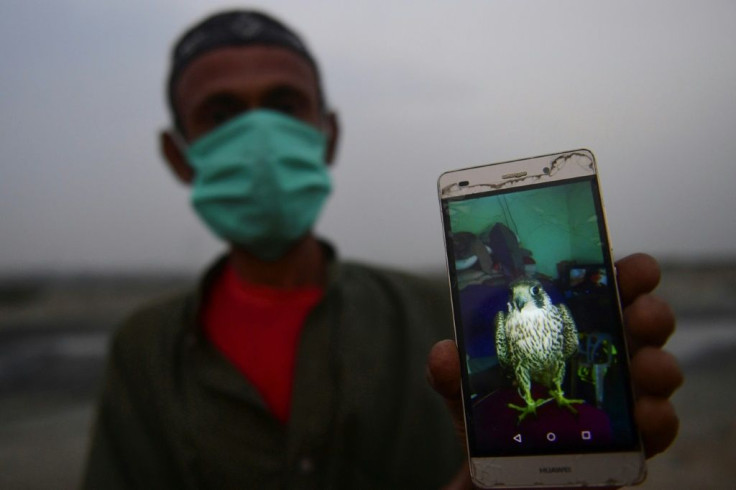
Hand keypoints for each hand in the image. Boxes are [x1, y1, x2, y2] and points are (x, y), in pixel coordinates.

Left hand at [427, 253, 682, 488]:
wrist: (503, 476)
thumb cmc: (495, 421)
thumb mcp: (467, 395)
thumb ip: (452, 375)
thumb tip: (444, 354)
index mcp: (569, 333)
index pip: (604, 294)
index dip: (625, 275)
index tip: (630, 269)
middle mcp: (604, 359)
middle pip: (643, 326)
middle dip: (650, 312)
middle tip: (642, 312)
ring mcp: (623, 398)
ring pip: (658, 373)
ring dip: (659, 364)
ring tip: (647, 366)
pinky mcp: (631, 443)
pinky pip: (656, 428)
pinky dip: (660, 419)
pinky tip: (648, 414)